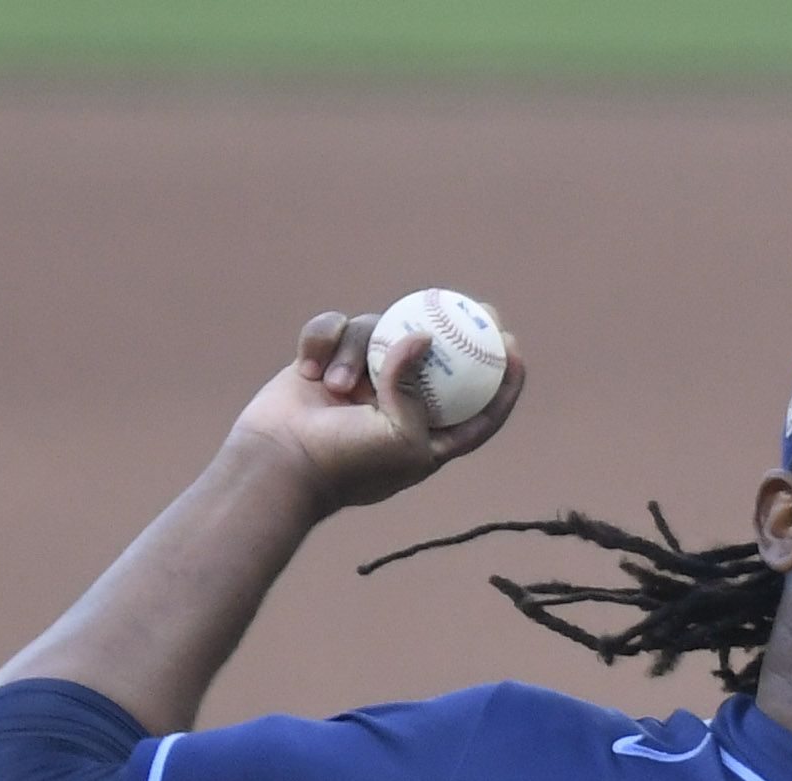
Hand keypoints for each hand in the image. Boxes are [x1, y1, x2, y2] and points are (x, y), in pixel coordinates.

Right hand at [228, 307, 526, 514]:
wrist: (277, 465)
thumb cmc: (344, 464)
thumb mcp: (400, 438)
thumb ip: (416, 390)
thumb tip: (420, 337)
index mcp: (426, 436)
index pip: (477, 410)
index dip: (501, 381)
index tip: (514, 349)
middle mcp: (397, 404)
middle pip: (436, 356)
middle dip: (456, 327)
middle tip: (472, 305)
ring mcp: (361, 379)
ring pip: (376, 331)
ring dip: (355, 353)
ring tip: (336, 388)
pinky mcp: (325, 361)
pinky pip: (333, 328)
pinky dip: (322, 342)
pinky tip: (309, 369)